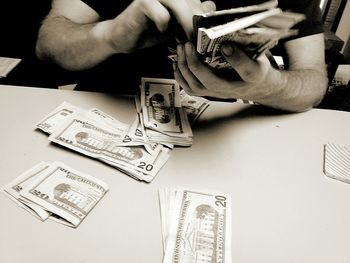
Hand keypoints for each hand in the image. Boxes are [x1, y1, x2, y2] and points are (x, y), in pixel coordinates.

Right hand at [101, 0, 215, 52]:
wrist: (124, 38)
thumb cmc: (149, 31)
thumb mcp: (176, 27)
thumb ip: (191, 17)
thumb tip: (210, 7)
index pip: (196, 1)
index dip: (204, 17)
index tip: (207, 34)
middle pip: (191, 2)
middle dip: (197, 22)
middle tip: (199, 39)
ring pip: (179, 5)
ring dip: (185, 23)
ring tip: (186, 37)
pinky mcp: (142, 3)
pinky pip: (161, 14)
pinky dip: (164, 24)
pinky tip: (162, 31)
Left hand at [174, 42, 282, 102]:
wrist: (257, 87)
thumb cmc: (257, 65)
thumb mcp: (261, 53)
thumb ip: (247, 45)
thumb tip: (228, 33)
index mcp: (254, 75)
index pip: (248, 70)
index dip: (237, 59)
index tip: (227, 45)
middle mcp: (235, 88)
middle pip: (212, 82)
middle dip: (196, 64)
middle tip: (188, 45)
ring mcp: (220, 93)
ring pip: (198, 87)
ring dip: (185, 68)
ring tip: (181, 49)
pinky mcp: (210, 94)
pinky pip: (191, 89)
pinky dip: (181, 76)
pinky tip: (178, 62)